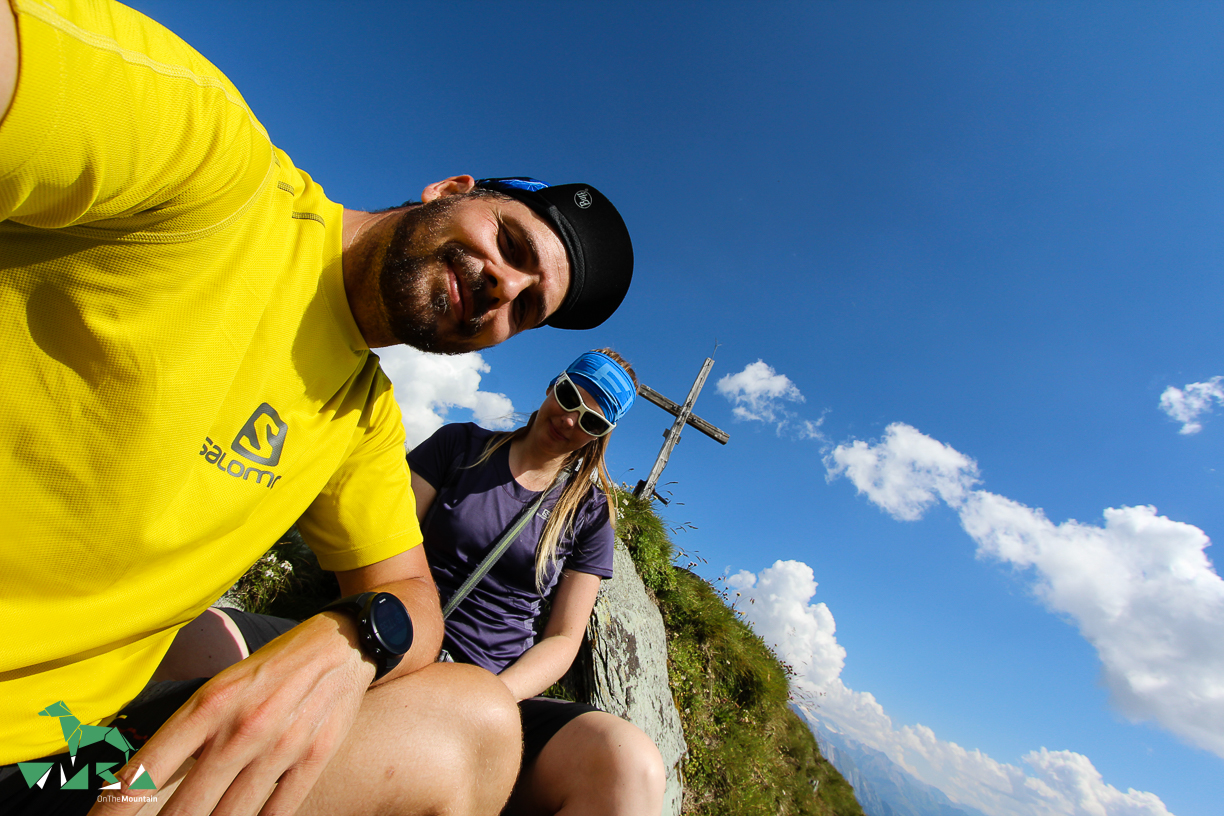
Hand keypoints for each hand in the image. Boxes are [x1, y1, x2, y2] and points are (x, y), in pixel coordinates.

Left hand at [89, 613, 375, 815]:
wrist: (341, 645)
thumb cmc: (270, 669)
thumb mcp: (220, 687)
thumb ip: (187, 733)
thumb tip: (146, 781)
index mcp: (209, 706)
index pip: (146, 772)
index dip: (115, 808)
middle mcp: (240, 729)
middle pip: (185, 808)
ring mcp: (279, 747)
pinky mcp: (313, 759)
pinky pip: (277, 812)